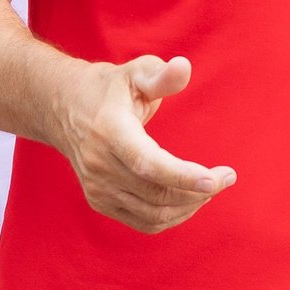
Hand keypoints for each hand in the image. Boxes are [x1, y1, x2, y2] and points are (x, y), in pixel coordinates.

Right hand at [56, 54, 236, 232]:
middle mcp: (99, 164)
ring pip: (153, 214)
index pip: (148, 163)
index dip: (183, 176)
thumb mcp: (134, 72)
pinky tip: (189, 200)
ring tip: (210, 187)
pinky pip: (144, 222)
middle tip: (227, 177)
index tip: (217, 179)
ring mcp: (97, 187)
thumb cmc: (109, 88)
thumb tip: (184, 67)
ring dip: (189, 206)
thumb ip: (161, 74)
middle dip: (199, 191)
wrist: (63, 108)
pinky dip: (172, 217)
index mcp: (109, 130)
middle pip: (156, 193)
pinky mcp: (99, 201)